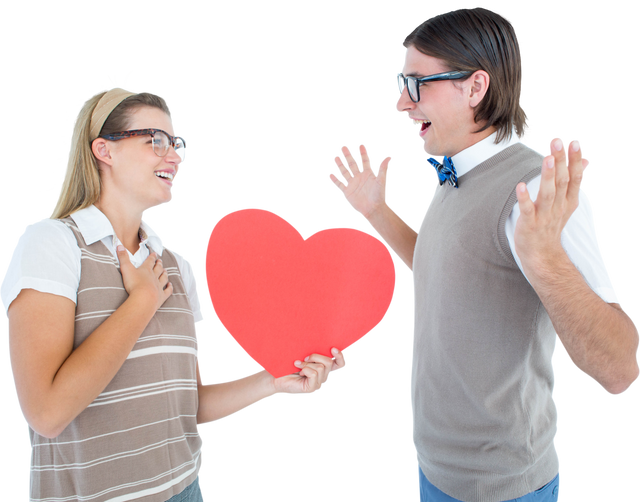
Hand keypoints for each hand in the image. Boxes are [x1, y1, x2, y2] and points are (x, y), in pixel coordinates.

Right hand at [117, 246, 172, 310]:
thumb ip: (123, 257)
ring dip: (165, 274)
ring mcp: (159, 286)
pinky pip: (168, 291)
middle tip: (160, 261)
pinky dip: (170, 288)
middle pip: (158, 269)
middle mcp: (154, 277)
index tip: (155, 254)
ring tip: (165, 271)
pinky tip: (170, 285)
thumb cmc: (134, 284)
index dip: (152, 257)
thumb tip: (119, 245)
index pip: (150, 261)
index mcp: (146, 270)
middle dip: (159, 264)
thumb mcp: (126, 269)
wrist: (143, 299)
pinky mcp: (161, 296)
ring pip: (163, 278)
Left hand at [272, 348, 347, 396]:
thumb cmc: (287, 365)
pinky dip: (305, 369)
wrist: (274, 377)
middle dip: (316, 356)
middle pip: (330, 363)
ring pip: (321, 367)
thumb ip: (314, 353)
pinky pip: (314, 373)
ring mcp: (318, 384)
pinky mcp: (311, 388)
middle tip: (305, 358)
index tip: (333, 349)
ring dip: (307, 363)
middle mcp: (323, 377)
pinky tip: (298, 371)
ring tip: (298, 365)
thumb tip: (322, 344)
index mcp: (323, 369)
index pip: (340, 365)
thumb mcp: (303, 357)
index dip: (341, 357)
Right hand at [328, 142, 393, 220]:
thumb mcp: (382, 180)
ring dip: (339, 164)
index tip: (360, 144)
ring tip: (335, 157)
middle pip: (352, 163)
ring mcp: (352, 183)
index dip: (362, 152)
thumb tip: (389, 156)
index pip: (364, 159)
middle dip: (347, 155)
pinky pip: (339, 184)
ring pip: (344, 171)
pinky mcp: (347, 191)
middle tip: (342, 146)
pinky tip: (330, 174)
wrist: (374, 210)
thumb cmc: (380, 195)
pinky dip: (334, 179)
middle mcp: (359, 176)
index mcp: (368, 172)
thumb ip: (383, 168)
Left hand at [514, 136, 590, 267]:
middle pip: (561, 181)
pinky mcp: (530, 224)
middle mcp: (559, 206)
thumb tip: (587, 158)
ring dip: (547, 176)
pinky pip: (527, 210)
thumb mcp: (568, 202)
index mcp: (568, 200)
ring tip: (547, 158)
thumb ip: (575, 180)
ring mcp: (544, 216)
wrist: (542, 254)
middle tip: (559, 140)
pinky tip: (520, 186)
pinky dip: (524, 199)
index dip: (574, 160)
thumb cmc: (552, 223)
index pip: (574, 177)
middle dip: (561, 161)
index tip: (575, 141)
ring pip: (548, 194)